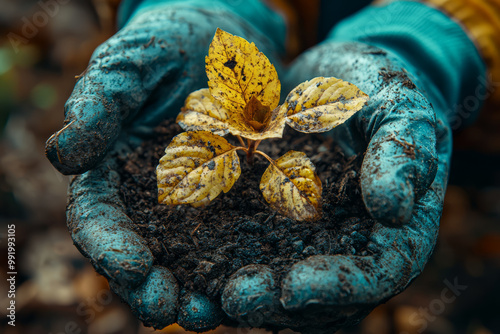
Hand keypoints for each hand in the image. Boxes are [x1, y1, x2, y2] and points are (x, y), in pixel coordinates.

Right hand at [46, 1, 284, 330]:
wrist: (224, 42)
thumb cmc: (168, 46)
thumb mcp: (131, 65)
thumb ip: (99, 104)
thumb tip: (61, 156)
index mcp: (113, 171)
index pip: (99, 218)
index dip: (109, 246)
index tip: (131, 267)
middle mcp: (150, 198)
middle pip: (140, 254)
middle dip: (148, 287)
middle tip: (168, 309)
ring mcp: (194, 204)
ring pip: (186, 259)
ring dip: (193, 291)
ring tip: (209, 314)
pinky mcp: (236, 200)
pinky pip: (234, 239)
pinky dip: (236, 266)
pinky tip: (251, 284)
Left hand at [221, 41, 450, 332]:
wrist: (344, 75)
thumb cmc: (381, 87)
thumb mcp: (399, 108)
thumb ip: (401, 155)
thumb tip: (392, 209)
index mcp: (396, 225)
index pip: (376, 273)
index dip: (338, 288)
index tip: (292, 288)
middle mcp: (355, 242)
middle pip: (326, 298)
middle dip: (279, 303)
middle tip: (234, 299)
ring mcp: (316, 235)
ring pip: (287, 288)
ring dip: (249, 298)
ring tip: (202, 301)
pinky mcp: (280, 220)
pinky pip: (257, 253)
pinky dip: (227, 267)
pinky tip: (193, 272)